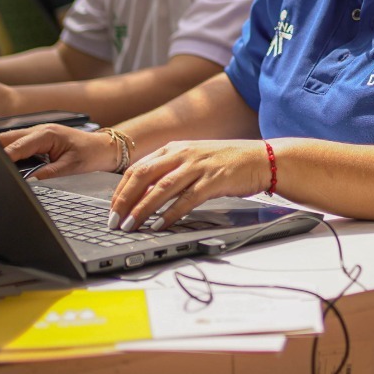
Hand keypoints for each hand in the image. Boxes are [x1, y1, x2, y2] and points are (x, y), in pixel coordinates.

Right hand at [2, 124, 118, 178]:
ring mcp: (38, 133)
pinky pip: (17, 143)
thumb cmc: (91, 154)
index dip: (2, 157)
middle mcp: (40, 130)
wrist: (105, 148)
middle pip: (7, 138)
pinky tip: (2, 162)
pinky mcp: (38, 139)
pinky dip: (8, 151)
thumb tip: (28, 182)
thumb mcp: (71, 167)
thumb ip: (48, 174)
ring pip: (10, 139)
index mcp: (47, 134)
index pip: (17, 146)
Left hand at [107, 140, 272, 231]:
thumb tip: (144, 192)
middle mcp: (184, 154)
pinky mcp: (214, 180)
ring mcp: (199, 166)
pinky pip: (186, 200)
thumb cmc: (228, 162)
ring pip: (161, 188)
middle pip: (144, 176)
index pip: (138, 168)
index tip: (112, 209)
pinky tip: (159, 225)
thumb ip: (170, 170)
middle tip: (114, 220)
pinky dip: (170, 214)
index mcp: (175, 148)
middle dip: (124, 200)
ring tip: (130, 226)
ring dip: (142, 209)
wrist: (262, 159)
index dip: (120, 190)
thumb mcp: (194, 159)